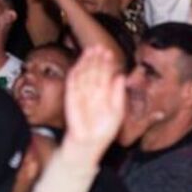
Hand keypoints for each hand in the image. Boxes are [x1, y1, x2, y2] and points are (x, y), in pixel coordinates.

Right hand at [61, 45, 125, 162]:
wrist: (88, 144)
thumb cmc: (103, 130)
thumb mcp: (117, 112)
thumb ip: (119, 94)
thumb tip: (121, 76)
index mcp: (104, 93)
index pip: (105, 75)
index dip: (106, 63)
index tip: (109, 52)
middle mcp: (93, 92)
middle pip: (94, 71)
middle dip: (96, 59)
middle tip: (99, 46)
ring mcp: (81, 94)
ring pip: (84, 74)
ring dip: (86, 62)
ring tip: (90, 50)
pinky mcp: (71, 97)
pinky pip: (73, 82)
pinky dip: (76, 72)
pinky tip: (79, 63)